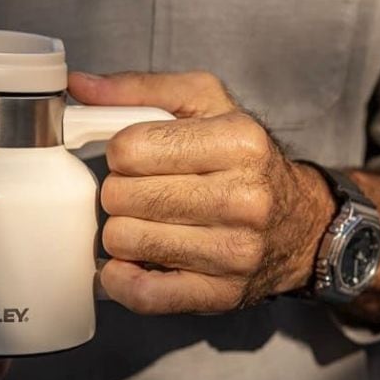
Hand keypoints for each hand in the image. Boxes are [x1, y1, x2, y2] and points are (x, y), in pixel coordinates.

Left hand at [69, 70, 335, 314]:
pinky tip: (132, 263)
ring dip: (123, 232)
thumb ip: (140, 90)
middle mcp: (244, 198)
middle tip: (145, 193)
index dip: (121, 153)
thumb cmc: (243, 161)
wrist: (301, 225)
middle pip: (120, 196)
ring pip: (122, 241)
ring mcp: (234, 251)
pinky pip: (141, 293)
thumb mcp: (206, 105)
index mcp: (239, 142)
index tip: (139, 158)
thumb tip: (78, 85)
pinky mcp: (220, 294)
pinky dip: (122, 279)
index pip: (129, 148)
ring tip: (149, 223)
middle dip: (120, 192)